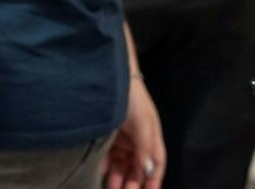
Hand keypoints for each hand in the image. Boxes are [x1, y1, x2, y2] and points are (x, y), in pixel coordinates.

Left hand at [103, 74, 164, 188]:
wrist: (111, 76)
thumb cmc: (132, 99)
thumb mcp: (142, 125)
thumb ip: (145, 150)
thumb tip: (149, 171)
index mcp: (152, 141)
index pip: (155, 167)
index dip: (153, 182)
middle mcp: (138, 143)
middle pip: (137, 170)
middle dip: (132, 184)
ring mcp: (123, 140)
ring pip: (122, 166)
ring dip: (117, 179)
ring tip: (110, 188)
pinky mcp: (108, 137)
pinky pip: (107, 157)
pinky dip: (104, 167)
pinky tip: (99, 175)